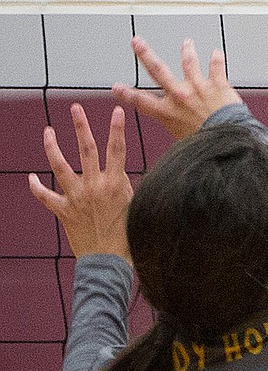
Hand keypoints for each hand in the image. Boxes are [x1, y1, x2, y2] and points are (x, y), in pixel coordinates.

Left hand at [28, 104, 132, 260]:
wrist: (108, 262)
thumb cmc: (126, 236)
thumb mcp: (133, 205)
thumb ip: (124, 186)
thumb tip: (120, 173)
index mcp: (114, 184)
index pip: (117, 149)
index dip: (117, 128)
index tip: (117, 110)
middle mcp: (94, 186)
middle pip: (86, 149)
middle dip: (80, 126)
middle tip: (75, 108)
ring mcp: (76, 198)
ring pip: (60, 166)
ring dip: (53, 146)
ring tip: (47, 131)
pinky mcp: (63, 211)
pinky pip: (45, 196)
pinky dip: (36, 187)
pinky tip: (30, 177)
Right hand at [112, 36, 241, 138]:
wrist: (228, 138)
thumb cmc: (207, 145)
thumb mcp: (182, 145)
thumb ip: (177, 138)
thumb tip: (172, 157)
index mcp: (168, 113)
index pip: (141, 102)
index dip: (127, 94)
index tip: (116, 87)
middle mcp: (180, 96)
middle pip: (157, 70)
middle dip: (145, 54)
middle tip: (136, 41)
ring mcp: (198, 87)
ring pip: (189, 63)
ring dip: (187, 51)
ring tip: (186, 43)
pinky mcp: (217, 84)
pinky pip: (216, 68)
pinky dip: (216, 59)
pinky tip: (216, 53)